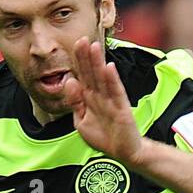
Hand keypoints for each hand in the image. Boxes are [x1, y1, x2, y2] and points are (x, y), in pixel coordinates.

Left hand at [64, 37, 143, 167]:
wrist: (123, 153)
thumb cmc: (103, 137)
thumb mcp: (81, 121)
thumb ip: (75, 102)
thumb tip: (69, 81)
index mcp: (90, 98)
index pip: (84, 76)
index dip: (80, 60)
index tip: (76, 44)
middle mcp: (101, 97)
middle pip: (92, 74)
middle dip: (87, 57)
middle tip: (82, 39)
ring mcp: (112, 102)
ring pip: (103, 80)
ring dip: (98, 64)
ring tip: (95, 47)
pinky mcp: (122, 110)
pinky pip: (116, 94)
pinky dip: (112, 81)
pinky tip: (109, 68)